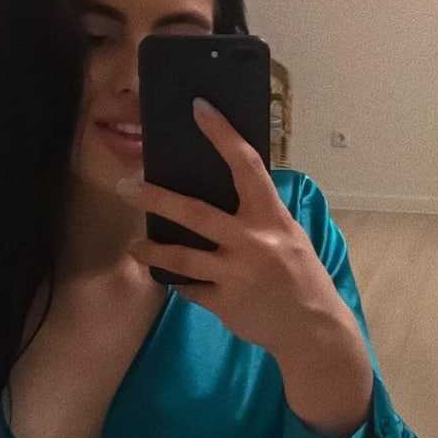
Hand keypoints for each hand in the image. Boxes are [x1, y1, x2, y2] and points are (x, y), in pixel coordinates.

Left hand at [120, 99, 346, 357]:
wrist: (312, 329)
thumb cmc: (301, 277)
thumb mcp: (289, 236)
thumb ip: (259, 216)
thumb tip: (225, 192)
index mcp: (272, 217)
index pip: (245, 165)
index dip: (222, 135)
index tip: (199, 108)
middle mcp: (251, 241)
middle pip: (194, 213)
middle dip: (154, 198)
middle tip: (124, 186)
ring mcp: (235, 274)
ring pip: (180, 257)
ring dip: (151, 251)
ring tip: (134, 247)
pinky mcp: (224, 303)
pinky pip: (190, 290)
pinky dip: (180, 284)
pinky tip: (170, 279)